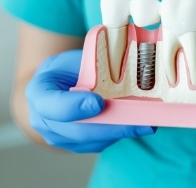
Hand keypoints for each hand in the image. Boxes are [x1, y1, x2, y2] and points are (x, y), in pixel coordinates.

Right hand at [26, 50, 155, 152]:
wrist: (59, 85)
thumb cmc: (69, 68)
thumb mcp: (74, 57)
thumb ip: (91, 63)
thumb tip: (123, 57)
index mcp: (40, 93)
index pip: (52, 105)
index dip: (75, 106)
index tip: (98, 103)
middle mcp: (45, 121)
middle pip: (78, 130)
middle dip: (110, 126)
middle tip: (137, 120)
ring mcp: (63, 137)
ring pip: (94, 140)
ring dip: (122, 131)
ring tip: (148, 121)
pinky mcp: (82, 144)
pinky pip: (103, 142)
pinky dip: (123, 132)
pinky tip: (143, 123)